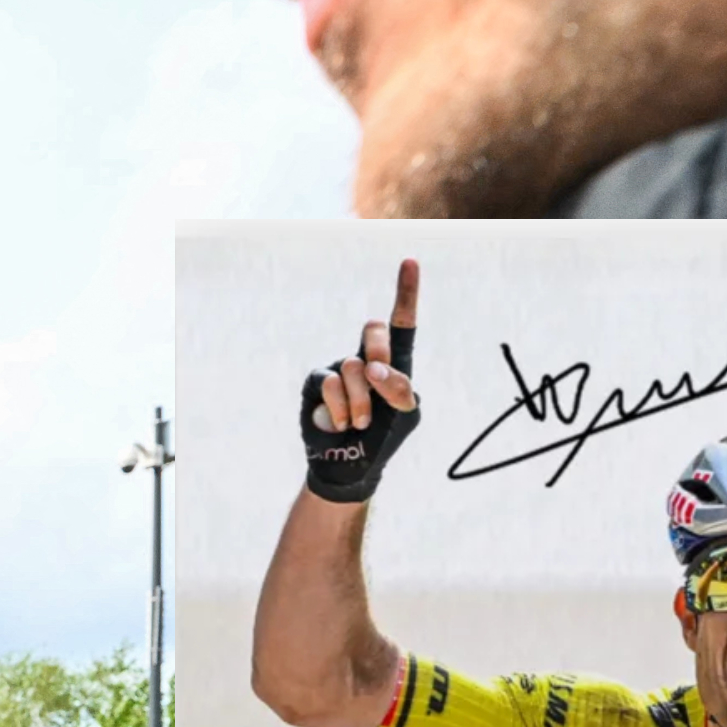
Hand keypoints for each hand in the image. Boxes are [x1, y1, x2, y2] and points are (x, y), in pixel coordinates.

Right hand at [300, 254, 420, 501]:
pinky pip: (332, 383)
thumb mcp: (406, 415)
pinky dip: (341, 407)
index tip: (410, 261)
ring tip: (360, 423)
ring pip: (354, 366)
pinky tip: (341, 424)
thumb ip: (400, 388)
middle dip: (381, 353)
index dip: (406, 292)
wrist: (350, 465)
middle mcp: (365, 358)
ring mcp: (339, 368)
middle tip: (379, 381)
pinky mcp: (316, 383)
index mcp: (394, 361)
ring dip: (362, 400)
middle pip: (374, 330)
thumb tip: (372, 368)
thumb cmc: (384, 438)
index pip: (401, 323)